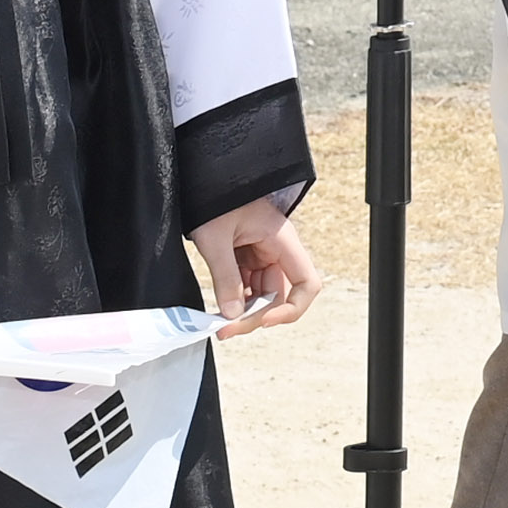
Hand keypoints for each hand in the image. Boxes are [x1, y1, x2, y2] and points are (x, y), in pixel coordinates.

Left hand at [191, 199, 321, 339]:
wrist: (200, 178)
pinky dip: (235, 299)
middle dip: (256, 316)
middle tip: (227, 329)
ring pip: (262, 294)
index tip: (264, 321)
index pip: (307, 283)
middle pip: (279, 296)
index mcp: (281, 240)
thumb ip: (225, 278)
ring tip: (219, 322)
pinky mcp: (246, 256)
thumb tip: (233, 315)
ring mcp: (261, 253)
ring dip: (244, 311)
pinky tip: (220, 306)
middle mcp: (276, 249)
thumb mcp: (215, 238)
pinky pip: (247, 285)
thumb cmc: (212, 196)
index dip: (292, 309)